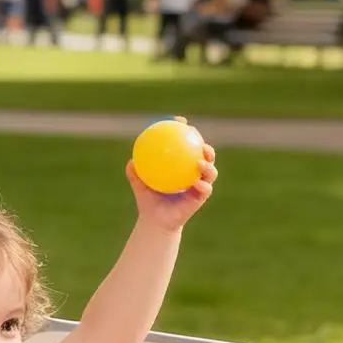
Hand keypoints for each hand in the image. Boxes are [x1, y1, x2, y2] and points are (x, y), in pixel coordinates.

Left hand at [126, 119, 216, 233]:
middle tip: (195, 137)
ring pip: (210, 170)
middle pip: (204, 153)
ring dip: (208, 164)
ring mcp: (199, 183)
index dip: (185, 130)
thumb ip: (134, 172)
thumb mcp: (139, 184)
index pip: (185, 143)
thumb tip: (131, 160)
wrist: (156, 221)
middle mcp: (193, 171)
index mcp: (181, 164)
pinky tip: (197, 183)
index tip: (179, 121)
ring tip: (200, 161)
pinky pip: (205, 189)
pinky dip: (202, 185)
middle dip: (203, 143)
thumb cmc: (148, 200)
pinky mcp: (201, 197)